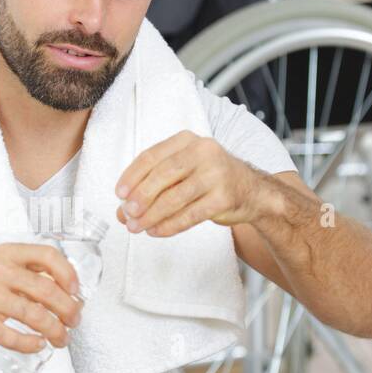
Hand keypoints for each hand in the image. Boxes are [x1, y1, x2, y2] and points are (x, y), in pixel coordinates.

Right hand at [0, 243, 83, 352]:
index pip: (47, 256)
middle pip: (47, 290)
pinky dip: (30, 344)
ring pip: (34, 315)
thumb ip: (27, 271)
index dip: (68, 274)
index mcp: (7, 254)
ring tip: (61, 338)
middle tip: (74, 321)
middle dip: (68, 310)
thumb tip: (64, 290)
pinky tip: (38, 345)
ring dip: (55, 330)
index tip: (77, 290)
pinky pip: (12, 336)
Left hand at [114, 130, 259, 237]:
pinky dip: (170, 225)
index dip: (132, 176)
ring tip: (137, 227)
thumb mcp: (182, 172)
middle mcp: (203, 151)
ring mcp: (216, 173)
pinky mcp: (224, 197)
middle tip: (127, 213)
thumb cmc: (209, 180)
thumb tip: (122, 211)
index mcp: (186, 140)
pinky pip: (190, 215)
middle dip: (141, 196)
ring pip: (175, 197)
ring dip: (152, 215)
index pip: (152, 156)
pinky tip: (156, 231)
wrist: (252, 191)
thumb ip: (152, 187)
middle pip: (163, 174)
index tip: (119, 194)